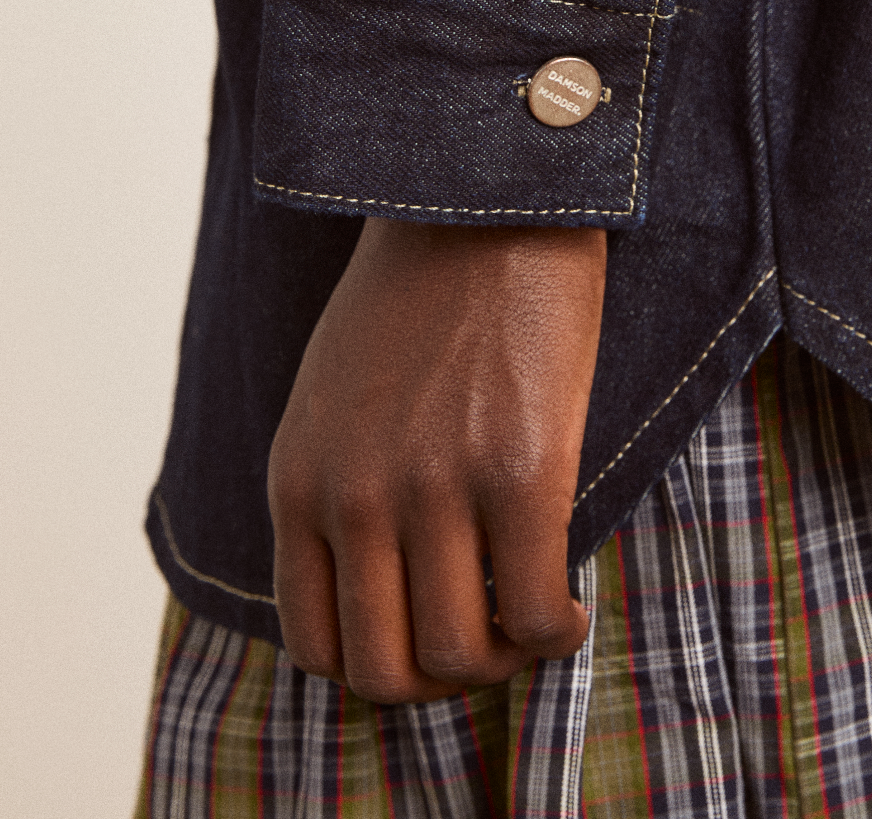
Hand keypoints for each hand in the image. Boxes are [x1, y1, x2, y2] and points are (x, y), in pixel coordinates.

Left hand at [268, 218, 606, 701]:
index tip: (427, 634)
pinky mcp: (521, 469)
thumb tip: (372, 584)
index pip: (316, 645)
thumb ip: (334, 484)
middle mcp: (357, 497)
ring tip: (532, 618)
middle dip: (445, 678)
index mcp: (300, 480)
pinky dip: (558, 630)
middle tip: (490, 638)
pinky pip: (537, 610)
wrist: (484, 194)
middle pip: (388, 671)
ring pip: (463, 655)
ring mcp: (436, 487)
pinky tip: (571, 603)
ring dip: (505, 659)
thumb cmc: (417, 285)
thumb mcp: (331, 391)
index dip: (380, 664)